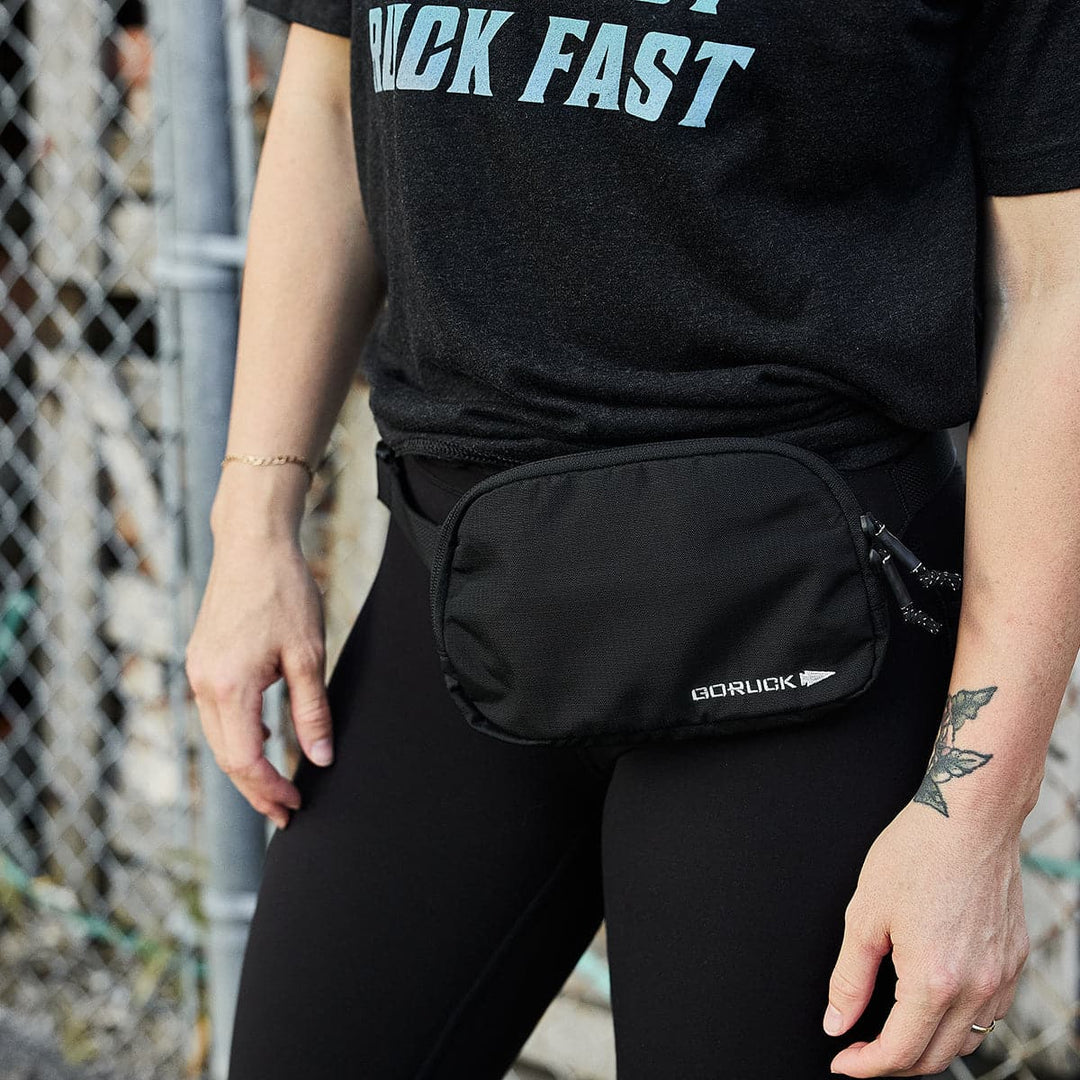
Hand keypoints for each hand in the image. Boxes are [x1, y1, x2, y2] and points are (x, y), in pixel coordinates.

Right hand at [184, 531, 332, 829]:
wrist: (253, 544)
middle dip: (256, 790)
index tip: (295, 806)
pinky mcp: (202, 661)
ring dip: (245, 766)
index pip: (244, 759)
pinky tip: (263, 740)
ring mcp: (198, 671)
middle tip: (287, 812)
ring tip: (276, 786)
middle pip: (226, 756)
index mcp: (229, 686)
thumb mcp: (307, 655)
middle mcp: (203, 684)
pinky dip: (237, 736)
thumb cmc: (284, 592)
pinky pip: (216, 713)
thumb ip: (311, 710)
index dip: (270, 789)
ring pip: (218, 737)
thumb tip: (320, 757)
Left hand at [823, 800, 1029, 1075]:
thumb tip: (837, 1021)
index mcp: (935, 979)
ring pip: (966, 1041)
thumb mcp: (864, 914)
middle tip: (861, 1049)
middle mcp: (976, 987)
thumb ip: (848, 978)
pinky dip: (958, 1022)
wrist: (968, 817)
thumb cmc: (916, 852)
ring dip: (927, 1046)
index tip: (844, 1062)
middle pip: (934, 1057)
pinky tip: (932, 1002)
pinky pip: (988, 1013)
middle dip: (893, 1064)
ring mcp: (1000, 976)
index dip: (865, 1066)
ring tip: (892, 1028)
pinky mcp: (1013, 960)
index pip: (900, 1053)